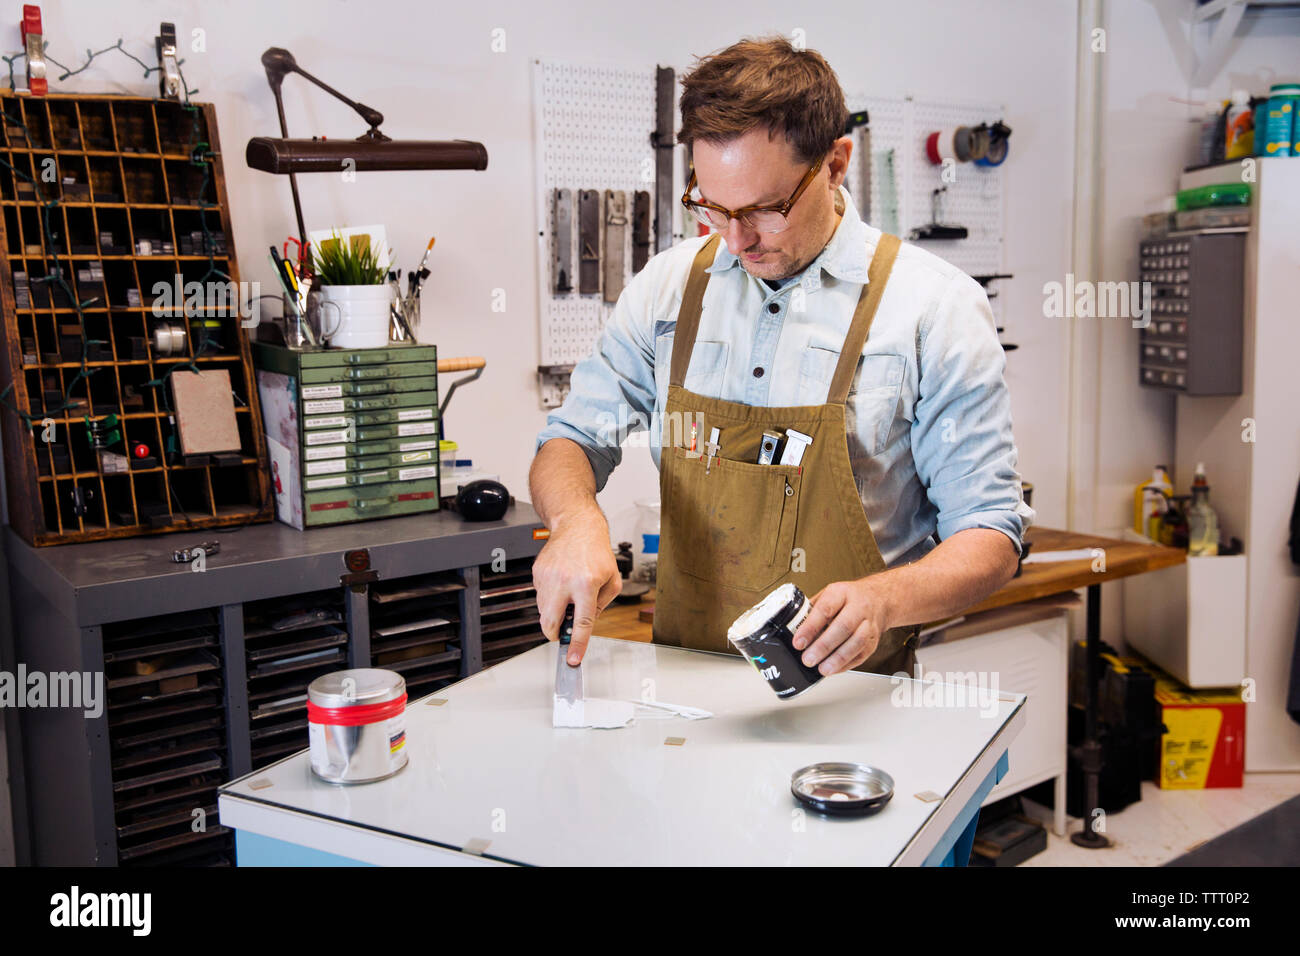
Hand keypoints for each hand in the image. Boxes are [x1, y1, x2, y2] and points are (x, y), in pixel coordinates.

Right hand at [532, 509, 621, 664]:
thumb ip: (602, 606)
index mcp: (587, 584)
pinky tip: (561, 584)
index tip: (573, 659)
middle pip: (551, 623)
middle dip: (555, 635)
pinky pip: (541, 596)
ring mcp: (548, 577)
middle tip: (562, 635)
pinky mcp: (537, 573)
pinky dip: (550, 598)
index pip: (581, 623)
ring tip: (568, 597)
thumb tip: (586, 625)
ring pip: (544, 611)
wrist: (577, 526)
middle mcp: (565, 581)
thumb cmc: (597, 551)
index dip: (577, 645)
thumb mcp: (612, 580)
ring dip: (555, 613)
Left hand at [790, 578, 890, 675]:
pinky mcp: (874, 640)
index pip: (825, 609)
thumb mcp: (828, 595)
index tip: (798, 642)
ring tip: (822, 669)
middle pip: (843, 627)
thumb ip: (812, 610)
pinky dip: (847, 664)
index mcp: (841, 593)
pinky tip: (834, 669)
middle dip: (823, 646)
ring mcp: (869, 624)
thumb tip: (792, 628)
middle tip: (808, 659)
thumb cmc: (848, 598)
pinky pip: (862, 655)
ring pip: (856, 642)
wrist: (877, 599)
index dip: (811, 627)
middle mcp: (858, 607)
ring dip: (837, 659)